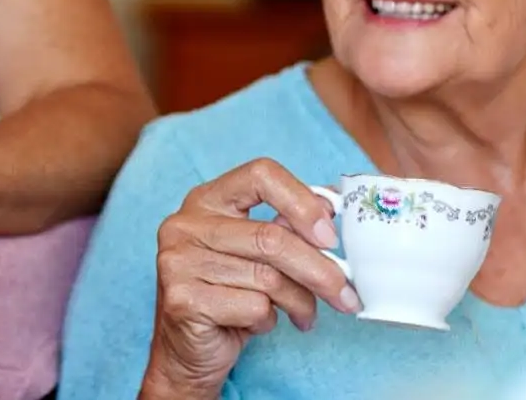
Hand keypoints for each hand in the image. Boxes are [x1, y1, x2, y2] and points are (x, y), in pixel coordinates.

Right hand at [142, 159, 359, 398]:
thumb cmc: (229, 295)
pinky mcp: (181, 299)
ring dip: (300, 303)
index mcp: (206, 200)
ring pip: (267, 278)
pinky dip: (269, 321)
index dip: (302, 201)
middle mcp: (185, 224)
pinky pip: (252, 307)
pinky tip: (260, 323)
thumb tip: (332, 207)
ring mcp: (178, 260)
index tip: (330, 236)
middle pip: (271, 237)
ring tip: (304, 316)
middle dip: (319, 270)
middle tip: (347, 295)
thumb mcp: (255, 255)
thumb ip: (284, 227)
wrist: (186, 350)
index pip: (260, 175)